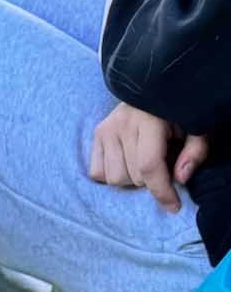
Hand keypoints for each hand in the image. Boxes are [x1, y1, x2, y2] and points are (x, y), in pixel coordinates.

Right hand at [89, 102, 208, 211]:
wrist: (152, 85)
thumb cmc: (175, 111)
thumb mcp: (195, 127)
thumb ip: (194, 151)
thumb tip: (180, 178)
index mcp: (150, 119)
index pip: (149, 166)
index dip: (161, 191)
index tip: (173, 206)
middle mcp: (123, 123)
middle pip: (133, 176)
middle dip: (149, 181)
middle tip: (159, 167)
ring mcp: (107, 128)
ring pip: (114, 178)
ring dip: (130, 179)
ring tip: (141, 164)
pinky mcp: (97, 133)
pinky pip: (97, 172)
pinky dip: (111, 175)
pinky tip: (124, 163)